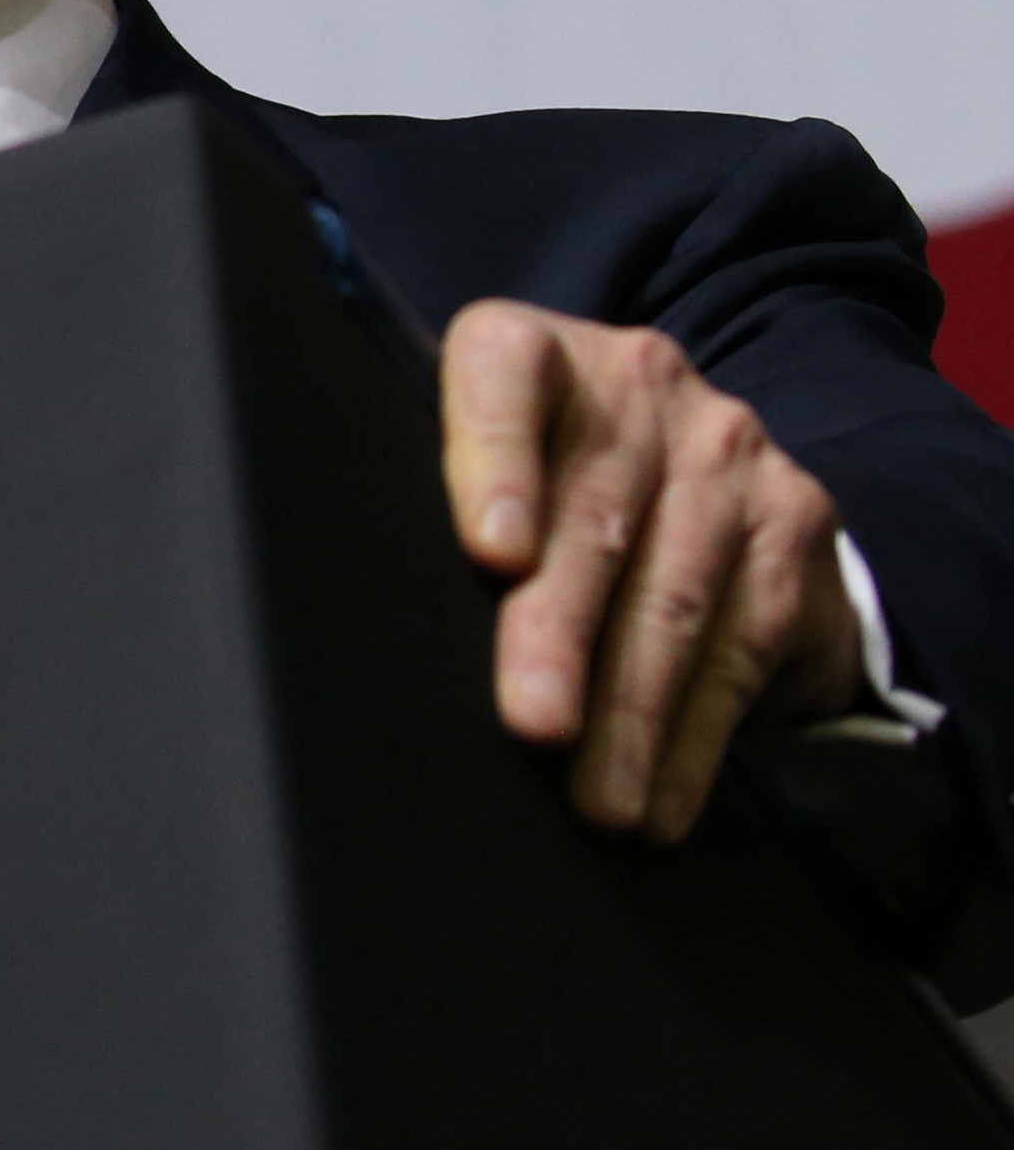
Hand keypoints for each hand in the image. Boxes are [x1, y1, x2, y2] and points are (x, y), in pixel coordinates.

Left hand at [440, 300, 861, 839]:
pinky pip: (742, 643)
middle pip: (594, 516)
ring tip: (599, 800)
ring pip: (675, 593)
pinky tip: (661, 795)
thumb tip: (357, 639)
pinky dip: (696, 735)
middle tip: (534, 723)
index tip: (490, 553)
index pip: (501, 377)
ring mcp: (726, 446)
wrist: (685, 453)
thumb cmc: (527, 477)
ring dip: (633, 713)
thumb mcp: (473, 464)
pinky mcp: (793, 518)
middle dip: (560, 633)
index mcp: (528, 350)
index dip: (494, 459)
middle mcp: (636, 379)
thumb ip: (430, 512)